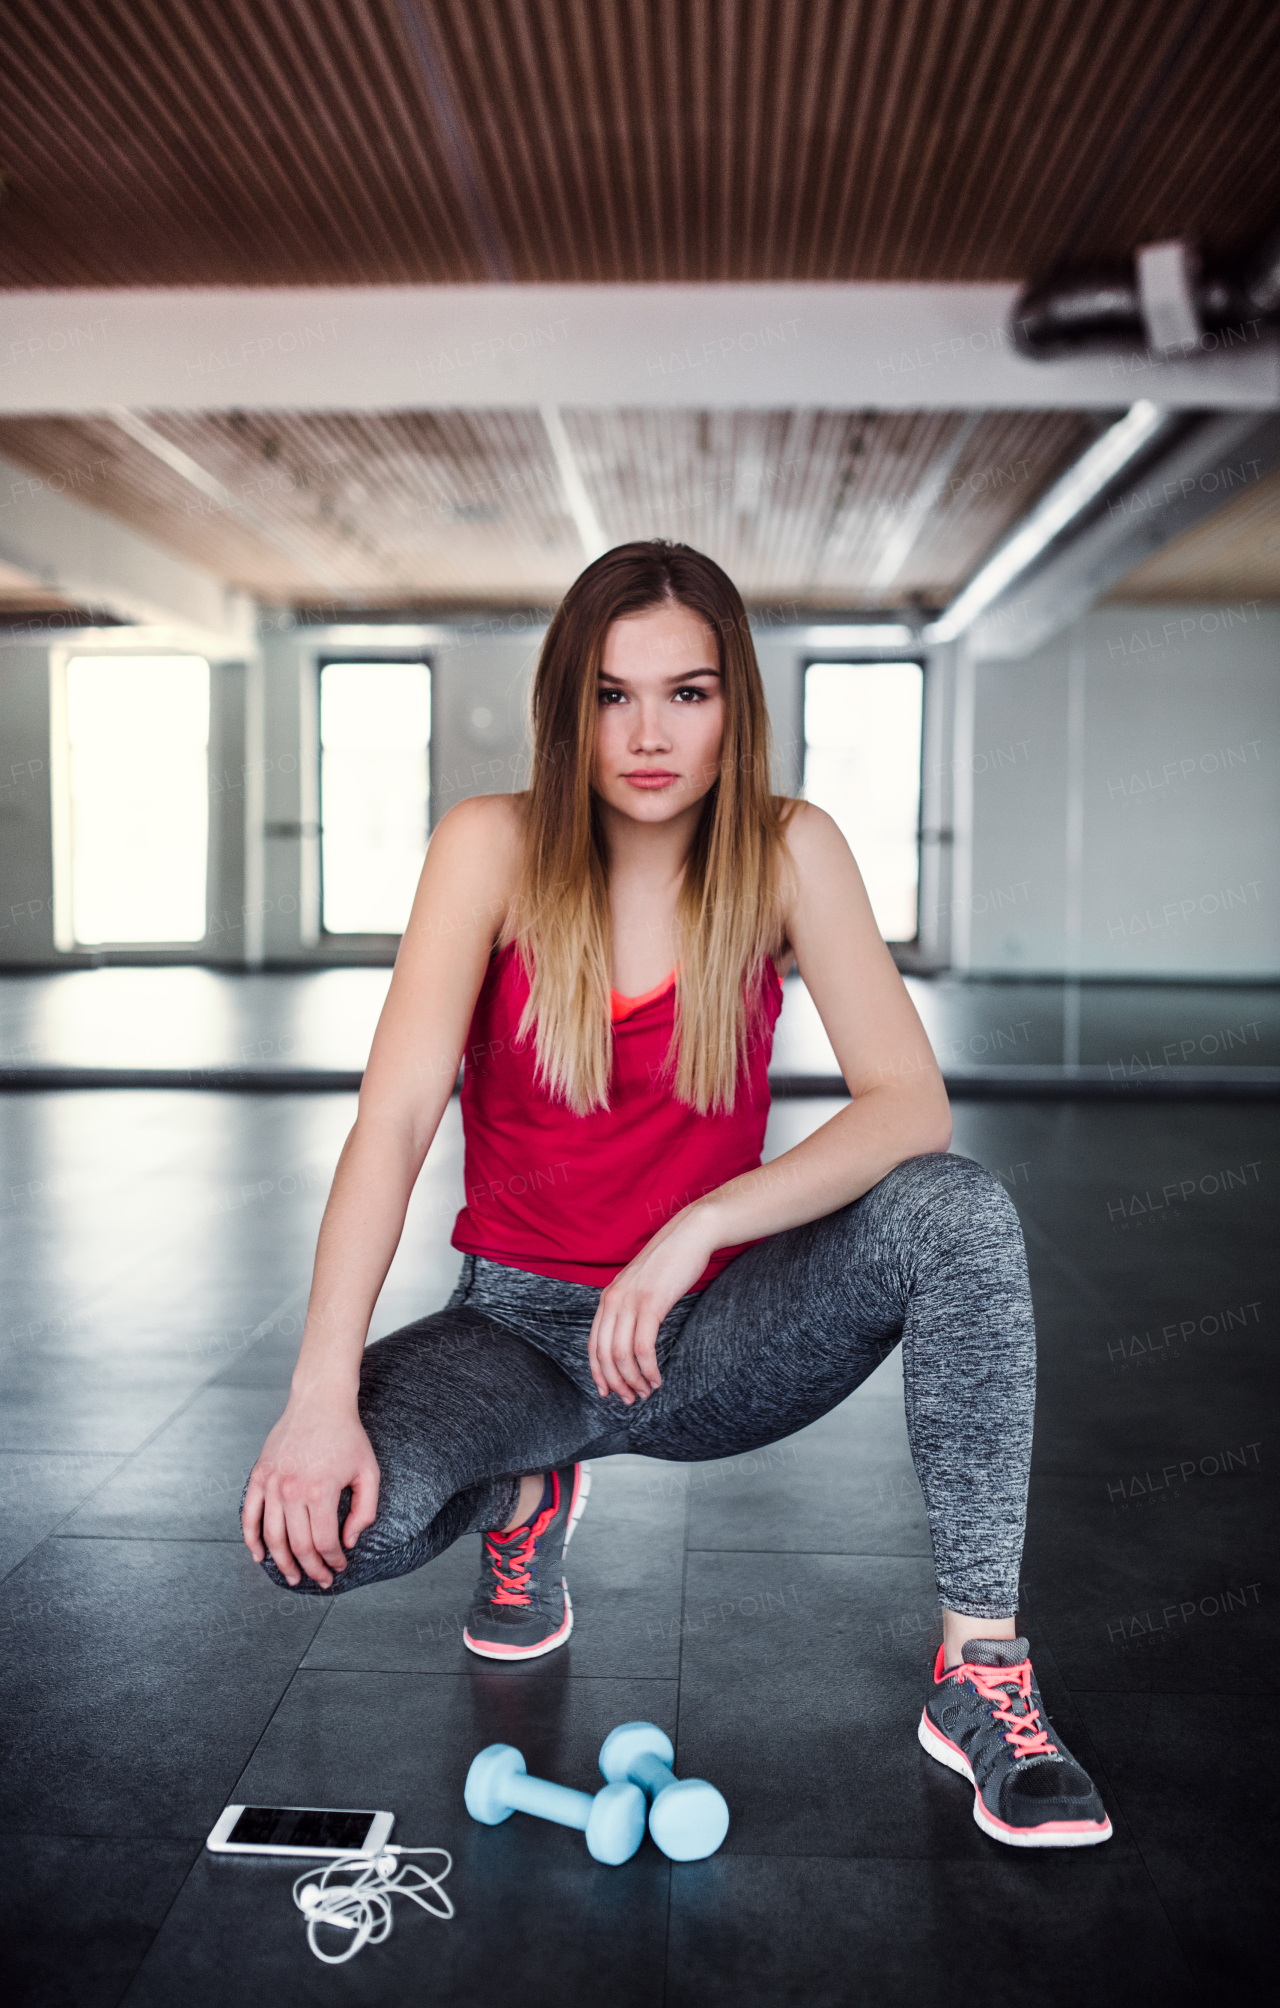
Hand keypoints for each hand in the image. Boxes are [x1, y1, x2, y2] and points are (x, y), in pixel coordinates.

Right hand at [241, 1397, 379, 1588]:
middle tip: (320, 1580)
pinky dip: (251, 1539)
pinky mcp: (258, 1476)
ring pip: (272, 1537)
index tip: (339, 1567)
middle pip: (298, 1546)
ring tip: (293, 1577)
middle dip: (311, 1569)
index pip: (324, 1542)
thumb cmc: (347, 1436)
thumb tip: (348, 1542)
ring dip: (282, 1563)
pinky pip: (249, 1516)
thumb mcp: (368, 1472)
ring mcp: (271, 1484)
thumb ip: (364, 1511)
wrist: (319, 1402)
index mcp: (321, 1491)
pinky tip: (260, 1556)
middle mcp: (292, 1491)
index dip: (332, 1561)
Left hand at [588, 1207, 717, 1405]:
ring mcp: (630, 1301)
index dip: (598, 1373)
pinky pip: (643, 1346)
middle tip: (631, 1399)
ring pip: (621, 1354)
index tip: (608, 1392)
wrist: (689, 1234)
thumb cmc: (670, 1262)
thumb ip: (631, 1307)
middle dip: (616, 1383)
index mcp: (608, 1298)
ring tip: (646, 1392)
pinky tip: (657, 1378)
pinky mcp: (651, 1303)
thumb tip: (633, 1335)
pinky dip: (648, 1368)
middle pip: (604, 1354)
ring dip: (633, 1380)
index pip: (593, 1345)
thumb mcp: (642, 1286)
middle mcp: (613, 1300)